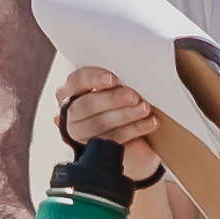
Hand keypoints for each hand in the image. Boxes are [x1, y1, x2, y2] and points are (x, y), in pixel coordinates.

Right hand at [48, 61, 185, 177]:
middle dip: (112, 100)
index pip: (76, 81)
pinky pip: (113, 140)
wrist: (131, 138)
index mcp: (69, 90)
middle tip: (135, 96)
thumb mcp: (116, 86)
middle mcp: (70, 112)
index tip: (113, 79)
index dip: (93, 78)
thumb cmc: (120, 102)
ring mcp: (80, 134)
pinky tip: (150, 122)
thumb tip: (133, 68)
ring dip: (125, 115)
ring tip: (145, 108)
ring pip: (99, 125)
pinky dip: (134, 129)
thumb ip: (117, 79)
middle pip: (85, 106)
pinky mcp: (94, 150)